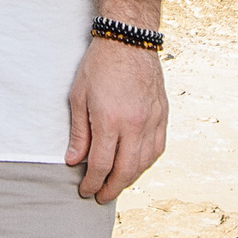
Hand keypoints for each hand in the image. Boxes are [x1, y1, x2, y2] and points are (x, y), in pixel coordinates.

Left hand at [66, 35, 166, 205]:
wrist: (129, 40)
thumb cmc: (99, 65)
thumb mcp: (79, 97)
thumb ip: (79, 133)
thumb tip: (74, 161)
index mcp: (110, 121)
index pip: (102, 165)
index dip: (92, 183)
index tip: (86, 190)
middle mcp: (134, 125)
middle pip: (125, 170)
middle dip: (111, 188)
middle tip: (101, 197)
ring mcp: (152, 120)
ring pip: (144, 162)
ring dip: (130, 179)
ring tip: (117, 184)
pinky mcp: (162, 114)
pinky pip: (158, 148)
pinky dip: (147, 162)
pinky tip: (137, 166)